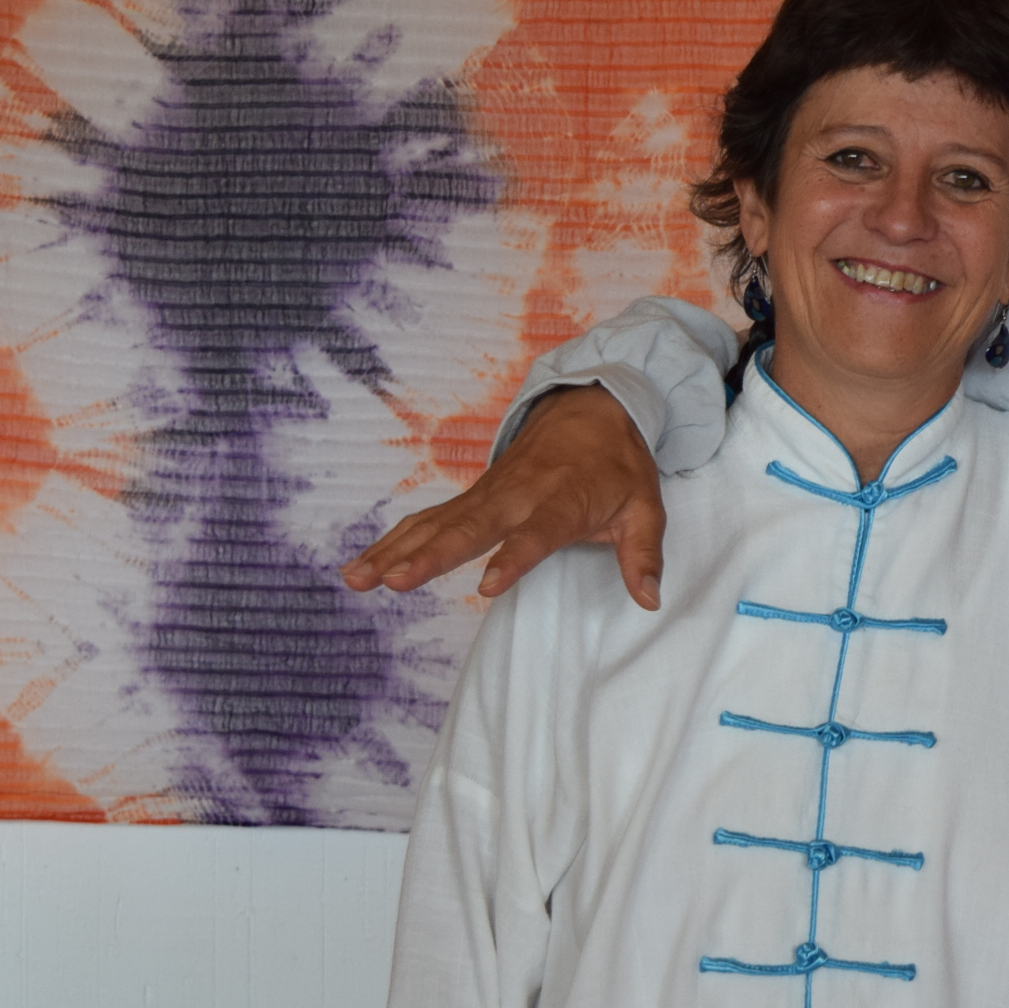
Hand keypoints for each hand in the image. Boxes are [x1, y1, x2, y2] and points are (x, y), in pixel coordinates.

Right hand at [341, 384, 667, 608]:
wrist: (592, 408)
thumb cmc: (618, 465)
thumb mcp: (645, 507)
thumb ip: (643, 554)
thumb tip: (650, 599)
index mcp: (561, 502)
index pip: (536, 535)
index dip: (513, 559)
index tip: (488, 586)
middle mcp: (516, 497)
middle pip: (469, 529)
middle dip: (431, 557)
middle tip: (396, 582)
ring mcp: (488, 495)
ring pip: (436, 524)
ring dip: (395, 551)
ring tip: (358, 580)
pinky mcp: (472, 497)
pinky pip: (428, 519)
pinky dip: (394, 540)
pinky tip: (362, 567)